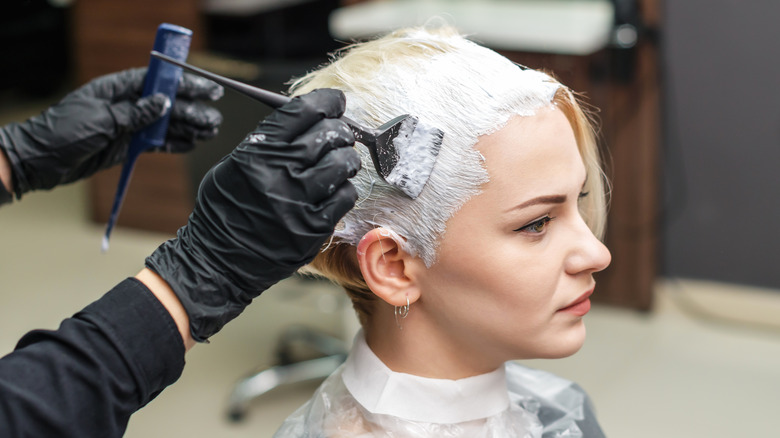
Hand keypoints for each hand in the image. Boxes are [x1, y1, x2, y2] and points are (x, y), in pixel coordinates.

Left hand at [0, 68, 222, 199]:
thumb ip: (134, 112)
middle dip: (192, 109)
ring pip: (165, 124)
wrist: (41, 161)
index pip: (155, 81)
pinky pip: (157, 142)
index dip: (182, 83)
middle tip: (214, 118)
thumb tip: (163, 103)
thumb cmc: (62, 132)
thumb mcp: (100, 119)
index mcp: (116, 89)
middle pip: (166, 104)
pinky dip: (175, 143)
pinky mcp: (128, 145)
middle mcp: (125, 105)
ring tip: (209, 131)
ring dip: (188, 127)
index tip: (206, 87)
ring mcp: (128, 126)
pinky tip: (192, 144)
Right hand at [145, 89, 359, 341]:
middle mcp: (279, 175)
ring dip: (347, 158)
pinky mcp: (313, 228)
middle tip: (340, 134)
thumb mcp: (234, 166)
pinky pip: (345, 196)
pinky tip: (335, 189)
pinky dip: (345, 188)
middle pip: (327, 135)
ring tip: (341, 161)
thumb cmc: (224, 211)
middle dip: (340, 129)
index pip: (301, 113)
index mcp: (256, 154)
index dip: (325, 101)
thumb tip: (304, 120)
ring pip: (342, 164)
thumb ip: (268, 143)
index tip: (335, 101)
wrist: (218, 262)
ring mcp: (298, 203)